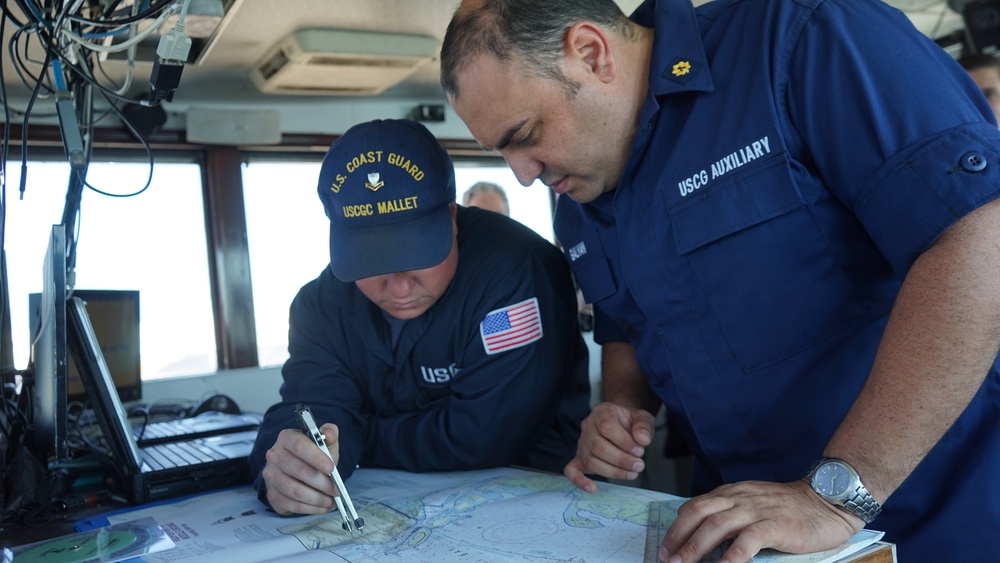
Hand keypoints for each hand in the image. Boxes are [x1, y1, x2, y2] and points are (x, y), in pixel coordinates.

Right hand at [261, 423, 341, 514]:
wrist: (296, 471)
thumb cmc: (311, 456)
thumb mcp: (323, 443)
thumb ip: (329, 434)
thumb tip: (329, 433)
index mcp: (286, 438)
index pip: (299, 446)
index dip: (316, 458)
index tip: (331, 468)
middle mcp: (275, 456)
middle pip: (300, 471)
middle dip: (323, 483)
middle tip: (337, 490)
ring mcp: (271, 477)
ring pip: (296, 491)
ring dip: (318, 498)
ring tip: (331, 500)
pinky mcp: (272, 495)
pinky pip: (293, 505)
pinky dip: (311, 508)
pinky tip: (322, 506)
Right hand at [563, 401, 655, 492]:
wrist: (621, 423)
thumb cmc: (630, 422)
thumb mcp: (642, 417)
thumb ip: (644, 425)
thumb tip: (642, 439)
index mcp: (601, 412)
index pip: (607, 427)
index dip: (624, 442)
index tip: (640, 450)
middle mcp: (587, 426)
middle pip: (598, 447)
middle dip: (621, 460)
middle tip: (639, 465)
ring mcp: (582, 443)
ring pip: (591, 461)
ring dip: (613, 472)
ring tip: (632, 473)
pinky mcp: (580, 458)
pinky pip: (572, 470)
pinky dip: (579, 480)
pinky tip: (592, 488)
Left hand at [659, 480, 862, 562]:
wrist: (827, 499)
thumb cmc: (790, 507)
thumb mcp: (753, 502)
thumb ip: (731, 513)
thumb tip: (704, 535)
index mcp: (731, 493)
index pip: (695, 506)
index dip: (677, 527)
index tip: (665, 547)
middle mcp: (739, 499)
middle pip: (699, 514)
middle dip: (678, 537)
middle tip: (666, 558)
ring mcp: (757, 511)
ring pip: (717, 526)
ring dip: (695, 547)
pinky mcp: (775, 526)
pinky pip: (747, 541)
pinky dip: (731, 557)